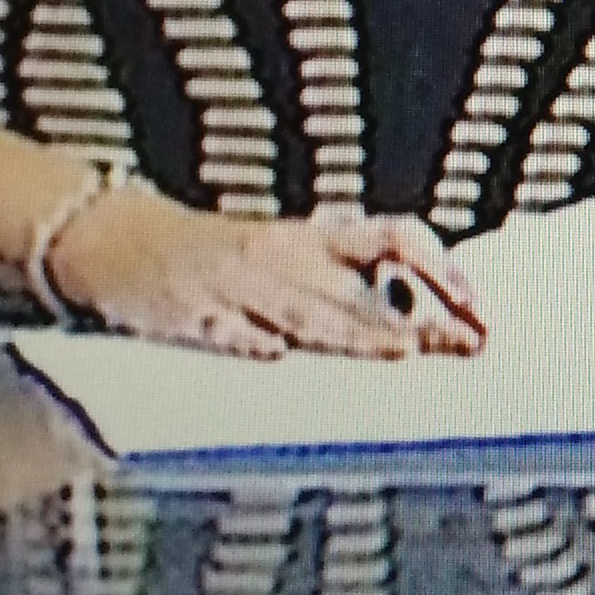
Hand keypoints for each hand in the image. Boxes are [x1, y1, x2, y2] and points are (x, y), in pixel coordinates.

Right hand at [49, 186, 484, 358]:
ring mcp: (234, 286)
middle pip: (362, 288)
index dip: (439, 267)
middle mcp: (281, 257)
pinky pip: (225, 330)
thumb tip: (417, 315)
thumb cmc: (216, 258)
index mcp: (310, 239)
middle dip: (417, 319)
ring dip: (353, 331)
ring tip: (400, 350)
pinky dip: (250, 341)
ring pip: (303, 311)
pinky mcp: (188, 314)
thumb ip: (341, 284)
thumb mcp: (285, 255)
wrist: (119, 241)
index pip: (393, 238)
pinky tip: (275, 356)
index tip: (475, 303)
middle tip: (466, 344)